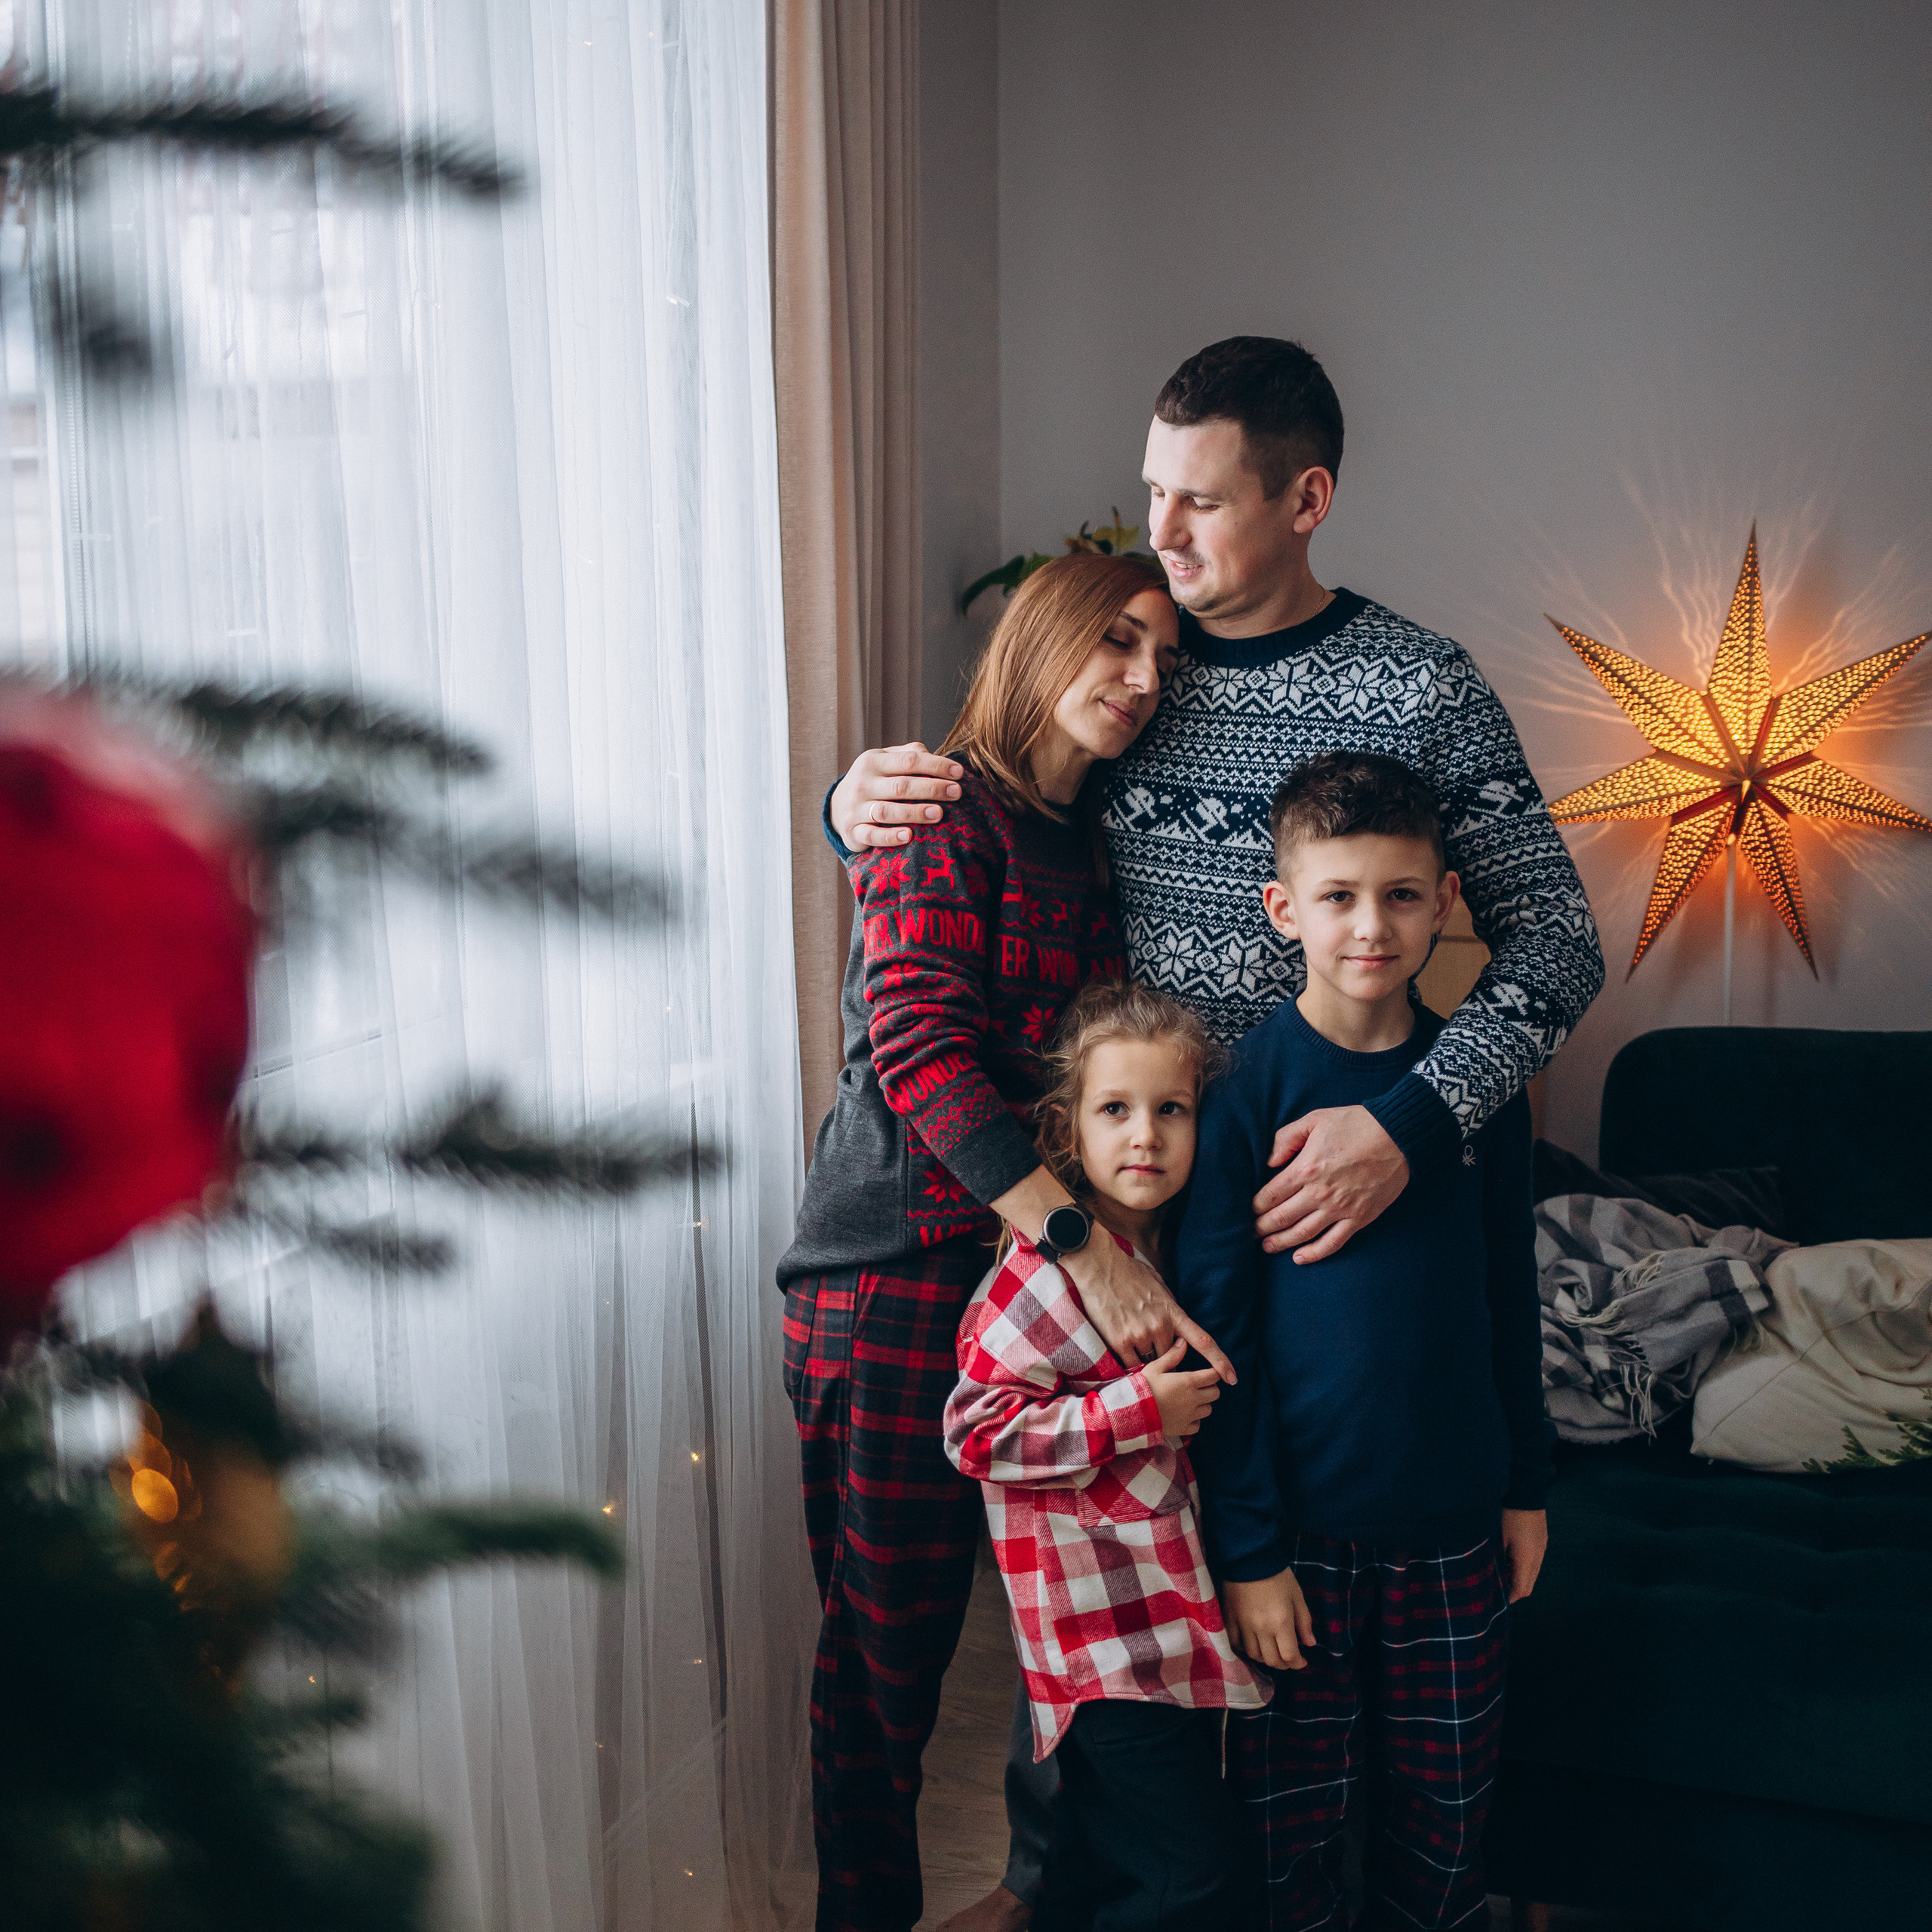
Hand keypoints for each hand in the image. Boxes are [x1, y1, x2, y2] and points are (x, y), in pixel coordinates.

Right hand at [830, 743, 962, 848]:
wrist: (837, 807)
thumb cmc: (873, 782)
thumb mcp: (884, 762)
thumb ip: (908, 755)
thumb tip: (935, 756)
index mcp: (874, 762)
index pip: (909, 760)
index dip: (936, 766)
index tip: (959, 773)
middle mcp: (863, 783)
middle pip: (901, 785)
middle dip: (932, 788)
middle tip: (956, 793)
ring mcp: (856, 808)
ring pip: (887, 811)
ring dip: (914, 812)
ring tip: (939, 813)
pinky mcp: (853, 831)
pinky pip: (872, 836)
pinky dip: (890, 837)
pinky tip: (909, 836)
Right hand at [1061, 1235, 1233, 1384]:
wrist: (1100, 1267)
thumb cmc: (1128, 1271)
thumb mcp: (1157, 1283)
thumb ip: (1169, 1304)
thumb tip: (1175, 1317)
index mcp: (1173, 1312)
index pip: (1203, 1341)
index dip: (1220, 1362)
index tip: (1232, 1377)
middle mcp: (1160, 1326)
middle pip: (1171, 1356)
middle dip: (1165, 1355)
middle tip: (1149, 1339)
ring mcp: (1140, 1334)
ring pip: (1151, 1361)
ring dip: (1145, 1356)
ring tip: (1131, 1335)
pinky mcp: (1120, 1341)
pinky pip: (1131, 1363)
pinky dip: (1130, 1360)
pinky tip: (1123, 1346)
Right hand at [1141, 1336, 1221, 1439]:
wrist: (1132, 1412)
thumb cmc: (1143, 1386)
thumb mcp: (1155, 1367)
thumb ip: (1172, 1355)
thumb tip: (1183, 1341)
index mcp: (1188, 1382)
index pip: (1213, 1376)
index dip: (1213, 1372)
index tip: (1209, 1372)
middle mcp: (1193, 1399)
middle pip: (1215, 1393)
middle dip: (1210, 1387)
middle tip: (1200, 1385)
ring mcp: (1189, 1416)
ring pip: (1208, 1409)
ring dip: (1203, 1404)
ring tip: (1191, 1399)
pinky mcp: (1183, 1429)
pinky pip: (1197, 1425)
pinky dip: (1194, 1420)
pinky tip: (1185, 1414)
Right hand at [1221, 1568, 1315, 1671]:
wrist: (1248, 1557)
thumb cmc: (1277, 1575)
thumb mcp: (1297, 1595)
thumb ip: (1304, 1622)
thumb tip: (1310, 1644)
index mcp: (1281, 1622)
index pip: (1289, 1656)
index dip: (1298, 1663)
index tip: (1303, 1661)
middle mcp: (1261, 1628)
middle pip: (1272, 1660)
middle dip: (1284, 1664)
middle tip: (1289, 1659)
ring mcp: (1243, 1625)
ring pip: (1254, 1655)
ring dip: (1265, 1659)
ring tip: (1272, 1652)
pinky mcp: (1229, 1619)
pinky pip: (1236, 1644)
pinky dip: (1245, 1649)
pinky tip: (1253, 1645)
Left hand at [1253, 1103, 1408, 1261]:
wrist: (1398, 1136)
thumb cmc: (1356, 1124)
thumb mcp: (1315, 1120)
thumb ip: (1286, 1138)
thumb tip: (1269, 1162)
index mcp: (1306, 1168)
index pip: (1271, 1195)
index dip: (1255, 1207)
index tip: (1247, 1212)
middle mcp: (1319, 1193)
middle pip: (1281, 1217)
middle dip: (1262, 1228)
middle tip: (1249, 1233)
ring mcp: (1340, 1209)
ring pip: (1302, 1233)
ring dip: (1281, 1243)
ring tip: (1267, 1247)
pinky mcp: (1359, 1218)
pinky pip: (1333, 1242)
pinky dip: (1314, 1253)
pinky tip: (1299, 1258)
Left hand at [1500, 1508, 1546, 1602]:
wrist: (1525, 1492)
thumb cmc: (1507, 1515)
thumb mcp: (1498, 1538)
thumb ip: (1497, 1559)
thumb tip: (1492, 1575)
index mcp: (1526, 1558)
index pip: (1521, 1589)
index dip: (1509, 1597)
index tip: (1497, 1601)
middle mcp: (1538, 1557)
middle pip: (1529, 1585)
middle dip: (1515, 1591)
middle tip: (1498, 1591)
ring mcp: (1542, 1549)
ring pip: (1533, 1575)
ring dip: (1520, 1579)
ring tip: (1503, 1577)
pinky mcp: (1542, 1542)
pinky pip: (1535, 1563)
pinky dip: (1524, 1568)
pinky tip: (1511, 1562)